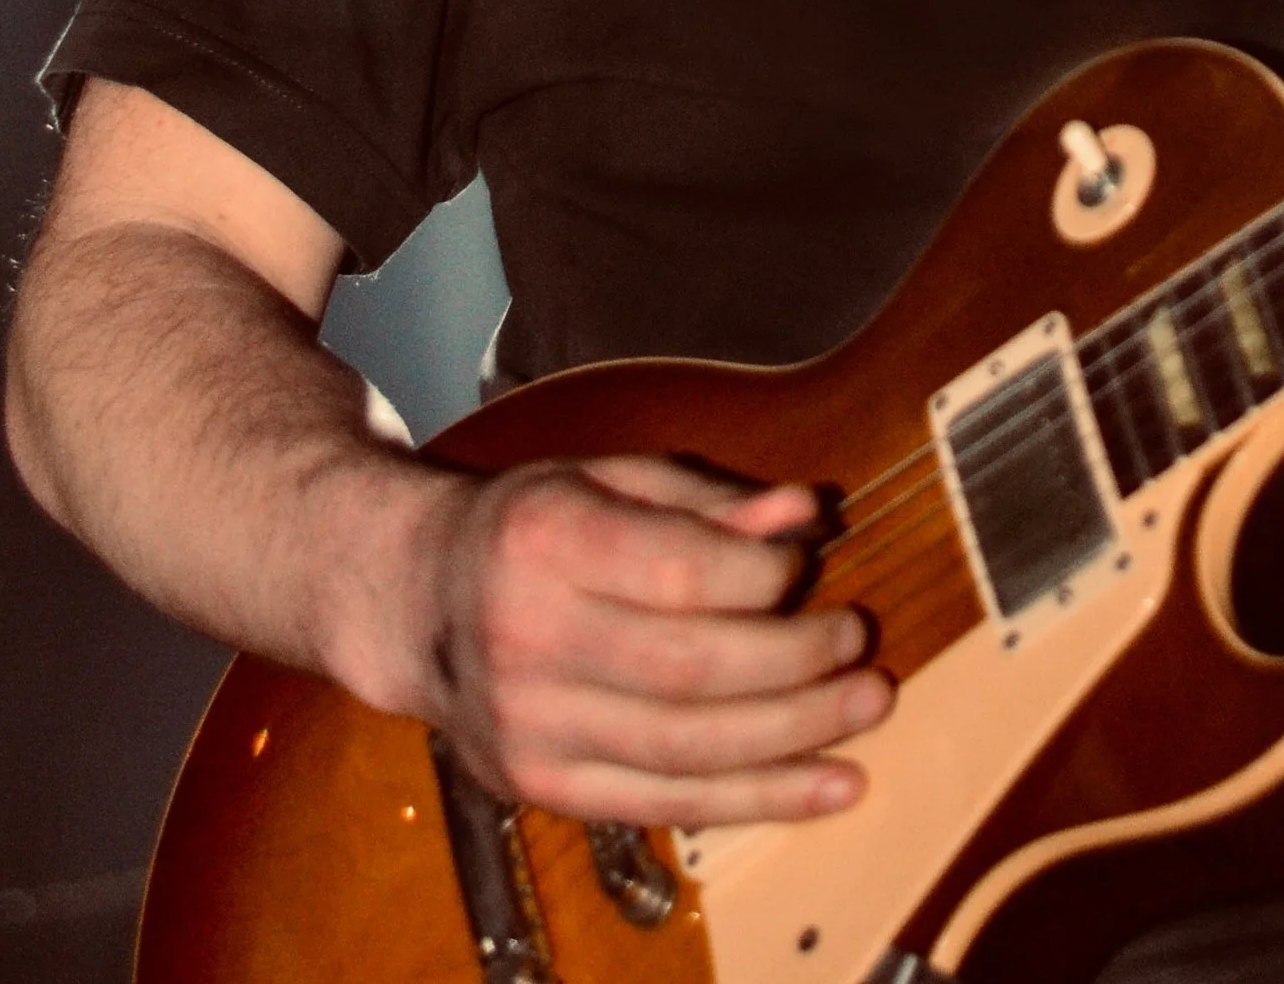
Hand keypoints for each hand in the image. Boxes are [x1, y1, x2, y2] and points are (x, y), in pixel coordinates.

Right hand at [414, 452, 891, 826]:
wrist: (418, 600)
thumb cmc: (532, 525)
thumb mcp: (609, 477)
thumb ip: (707, 499)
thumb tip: (804, 515)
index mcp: (543, 538)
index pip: (677, 571)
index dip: (764, 577)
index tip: (808, 568)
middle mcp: (526, 637)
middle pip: (691, 669)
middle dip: (797, 662)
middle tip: (860, 643)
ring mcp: (529, 726)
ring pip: (688, 750)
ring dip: (797, 736)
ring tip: (866, 705)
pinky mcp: (541, 788)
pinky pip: (667, 806)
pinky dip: (761, 800)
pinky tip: (829, 785)